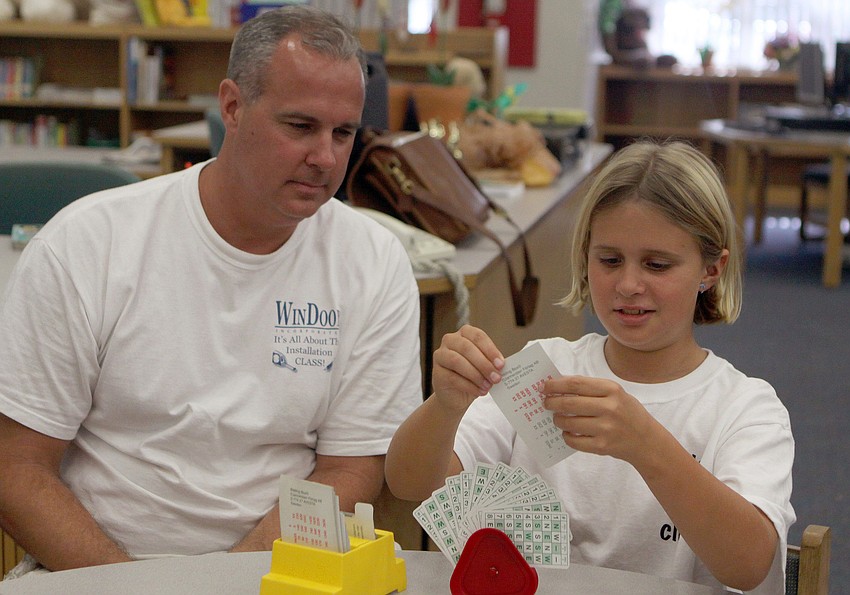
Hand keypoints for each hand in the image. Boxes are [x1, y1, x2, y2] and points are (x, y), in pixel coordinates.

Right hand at [431, 325, 503, 413]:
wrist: (456, 395)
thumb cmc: (473, 376)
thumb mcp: (484, 366)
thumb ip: (491, 362)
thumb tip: (501, 366)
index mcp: (464, 334)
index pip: (477, 336)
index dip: (490, 350)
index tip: (501, 364)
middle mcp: (450, 340)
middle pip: (467, 348)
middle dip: (484, 364)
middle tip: (496, 378)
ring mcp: (440, 355)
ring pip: (457, 361)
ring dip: (476, 375)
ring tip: (488, 386)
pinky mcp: (437, 372)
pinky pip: (453, 377)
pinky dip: (469, 386)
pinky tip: (479, 392)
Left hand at [542, 375, 662, 464]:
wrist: (647, 441)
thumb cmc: (626, 412)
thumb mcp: (615, 394)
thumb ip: (590, 389)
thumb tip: (558, 387)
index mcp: (612, 390)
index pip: (576, 384)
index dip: (556, 385)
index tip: (544, 386)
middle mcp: (609, 408)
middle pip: (569, 403)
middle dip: (552, 403)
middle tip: (546, 403)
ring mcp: (606, 428)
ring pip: (568, 423)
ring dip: (557, 420)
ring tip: (557, 418)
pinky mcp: (602, 446)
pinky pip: (573, 441)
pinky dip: (566, 436)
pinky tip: (568, 432)